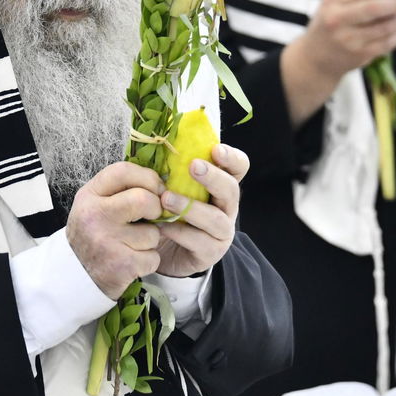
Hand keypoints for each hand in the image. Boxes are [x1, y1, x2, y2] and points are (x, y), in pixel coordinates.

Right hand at [67, 162, 163, 298]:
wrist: (78, 275)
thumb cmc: (94, 234)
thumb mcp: (95, 205)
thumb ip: (120, 190)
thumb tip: (161, 183)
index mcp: (89, 196)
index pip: (123, 171)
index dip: (147, 177)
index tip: (156, 188)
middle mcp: (95, 216)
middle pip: (143, 199)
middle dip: (156, 208)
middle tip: (151, 217)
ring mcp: (106, 241)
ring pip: (152, 233)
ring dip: (150, 240)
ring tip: (132, 244)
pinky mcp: (121, 265)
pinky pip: (153, 257)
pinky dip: (148, 261)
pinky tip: (133, 261)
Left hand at [155, 143, 247, 278]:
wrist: (162, 250)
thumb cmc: (168, 211)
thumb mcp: (169, 186)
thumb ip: (169, 169)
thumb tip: (156, 142)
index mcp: (220, 186)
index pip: (238, 167)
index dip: (232, 158)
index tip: (216, 150)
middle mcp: (226, 208)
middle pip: (232, 190)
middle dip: (214, 177)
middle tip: (193, 166)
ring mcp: (221, 232)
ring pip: (216, 219)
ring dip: (191, 207)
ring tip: (166, 199)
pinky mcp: (210, 253)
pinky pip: (199, 242)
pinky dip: (180, 232)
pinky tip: (162, 226)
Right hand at [299, 0, 395, 80]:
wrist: (315, 60)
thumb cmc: (327, 27)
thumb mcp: (328, 5)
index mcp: (331, 4)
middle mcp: (338, 21)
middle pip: (374, 7)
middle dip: (395, 2)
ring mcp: (349, 40)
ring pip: (385, 26)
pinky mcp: (360, 55)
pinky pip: (387, 43)